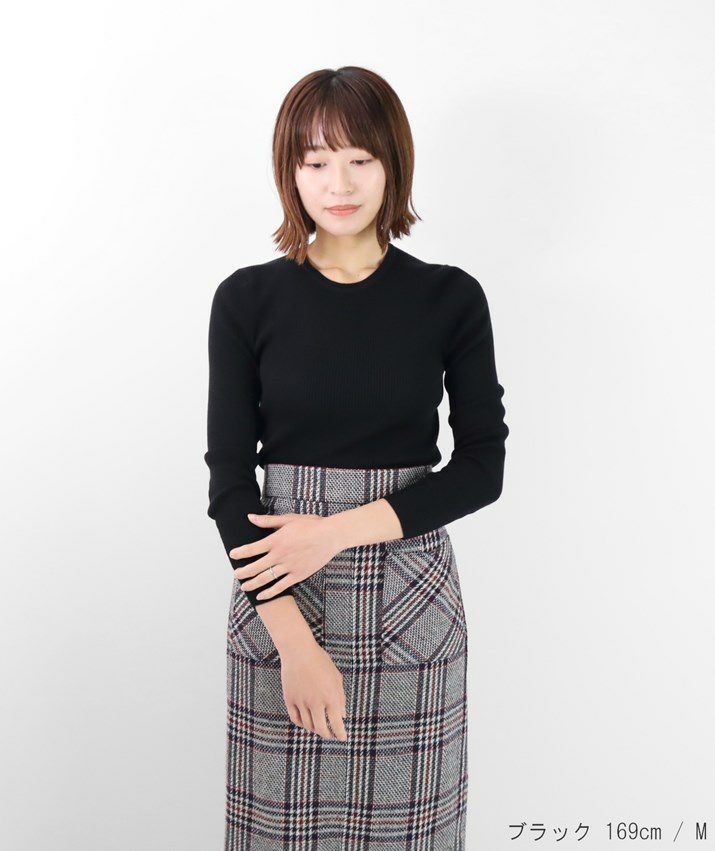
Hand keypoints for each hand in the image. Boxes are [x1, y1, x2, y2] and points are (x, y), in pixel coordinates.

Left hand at [229, 512, 346, 601]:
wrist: (331, 536)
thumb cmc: (311, 525)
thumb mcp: (288, 519)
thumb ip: (268, 521)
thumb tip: (250, 517)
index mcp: (276, 540)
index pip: (251, 549)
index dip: (240, 553)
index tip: (232, 555)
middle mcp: (280, 555)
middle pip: (255, 567)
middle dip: (242, 572)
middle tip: (236, 574)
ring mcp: (289, 567)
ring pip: (265, 579)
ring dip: (252, 584)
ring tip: (244, 586)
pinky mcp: (298, 575)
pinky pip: (280, 587)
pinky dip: (269, 593)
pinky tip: (261, 596)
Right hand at [279, 637, 347, 740]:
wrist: (298, 651)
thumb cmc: (320, 661)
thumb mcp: (336, 677)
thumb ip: (340, 697)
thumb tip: (342, 715)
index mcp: (331, 696)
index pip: (337, 723)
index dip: (340, 734)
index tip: (343, 738)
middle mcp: (316, 702)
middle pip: (321, 729)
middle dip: (327, 735)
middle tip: (330, 735)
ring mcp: (301, 702)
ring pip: (308, 725)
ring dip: (315, 729)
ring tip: (319, 728)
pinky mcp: (290, 699)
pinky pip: (295, 718)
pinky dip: (302, 724)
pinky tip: (306, 723)